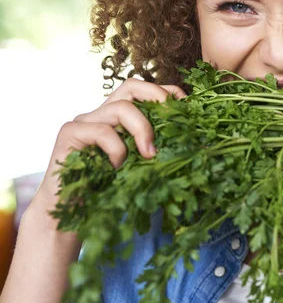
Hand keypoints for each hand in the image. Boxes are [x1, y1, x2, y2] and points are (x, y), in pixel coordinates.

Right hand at [32, 79, 185, 221]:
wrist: (72, 216)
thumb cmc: (109, 193)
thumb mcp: (141, 168)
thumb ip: (156, 151)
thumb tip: (192, 145)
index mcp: (120, 119)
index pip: (144, 91)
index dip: (166, 92)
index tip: (187, 105)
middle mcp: (102, 114)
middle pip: (132, 86)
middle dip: (158, 97)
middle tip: (173, 120)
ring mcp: (85, 122)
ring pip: (121, 107)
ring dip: (143, 129)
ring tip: (149, 155)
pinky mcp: (70, 134)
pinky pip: (102, 130)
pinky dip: (117, 148)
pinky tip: (116, 167)